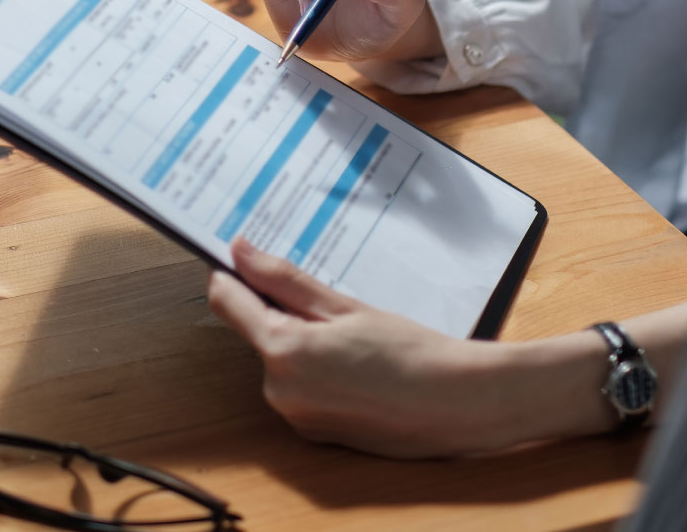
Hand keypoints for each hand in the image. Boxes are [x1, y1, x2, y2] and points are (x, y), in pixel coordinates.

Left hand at [206, 238, 525, 457]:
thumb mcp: (345, 306)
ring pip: (280, 359)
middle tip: (330, 298)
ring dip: (301, 341)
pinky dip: (316, 370)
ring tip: (354, 335)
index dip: (230, 273)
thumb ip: (285, 280)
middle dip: (282, 310)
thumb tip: (240, 253)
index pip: (227, 301)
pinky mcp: (313, 432)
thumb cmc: (411, 353)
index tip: (241, 255)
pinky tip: (357, 364)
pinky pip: (299, 388)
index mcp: (284, 352)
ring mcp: (295, 417)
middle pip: (257, 331)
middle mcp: (279, 391)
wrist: (459, 405)